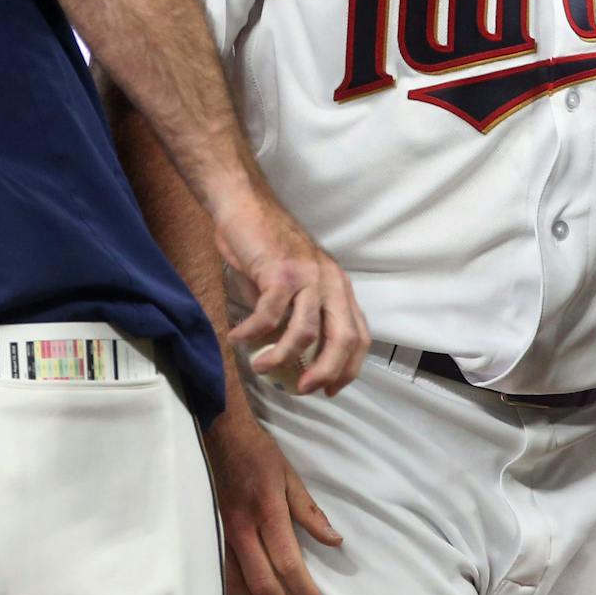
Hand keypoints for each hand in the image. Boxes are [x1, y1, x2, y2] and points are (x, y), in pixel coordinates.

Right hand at [206, 411, 341, 594]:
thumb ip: (310, 513)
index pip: (287, 563)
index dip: (303, 589)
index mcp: (267, 511)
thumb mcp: (290, 477)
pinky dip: (236, 594)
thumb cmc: (258, 455)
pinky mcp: (208, 534)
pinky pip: (221, 574)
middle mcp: (241, 528)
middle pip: (262, 581)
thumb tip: (334, 541)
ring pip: (236, 585)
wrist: (218, 435)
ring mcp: (220, 533)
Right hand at [218, 190, 369, 394]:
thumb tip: (287, 354)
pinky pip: (269, 315)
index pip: (358, 335)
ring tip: (260, 366)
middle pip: (342, 339)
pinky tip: (237, 338)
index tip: (330, 389)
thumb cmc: (264, 245)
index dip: (348, 367)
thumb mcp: (289, 282)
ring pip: (307, 332)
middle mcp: (330, 281)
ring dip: (282, 357)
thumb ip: (294, 314)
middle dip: (326, 372)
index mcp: (338, 286)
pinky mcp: (280, 272)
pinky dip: (252, 333)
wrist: (244, 205)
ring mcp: (307, 276)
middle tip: (303, 389)